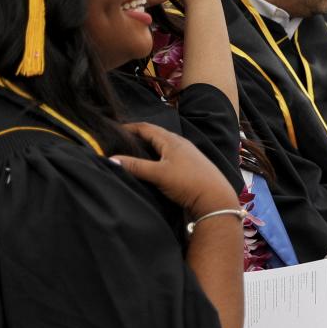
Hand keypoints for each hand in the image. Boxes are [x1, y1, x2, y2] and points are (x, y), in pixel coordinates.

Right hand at [112, 122, 239, 216]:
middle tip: (121, 140)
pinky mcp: (190, 166)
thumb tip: (111, 159)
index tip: (114, 129)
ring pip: (162, 145)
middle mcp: (180, 143)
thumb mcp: (158, 174)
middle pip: (155, 134)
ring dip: (148, 146)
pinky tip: (153, 166)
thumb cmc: (188, 182)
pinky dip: (157, 156)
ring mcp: (186, 154)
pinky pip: (169, 156)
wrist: (216, 200)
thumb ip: (135, 166)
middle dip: (138, 135)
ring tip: (133, 152)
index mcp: (171, 140)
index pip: (146, 127)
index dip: (130, 127)